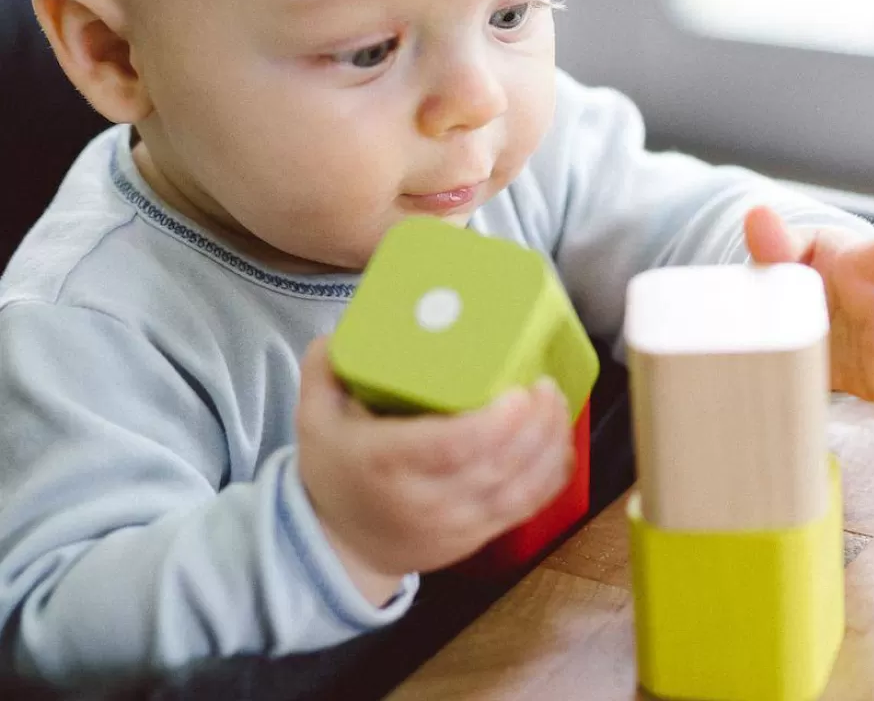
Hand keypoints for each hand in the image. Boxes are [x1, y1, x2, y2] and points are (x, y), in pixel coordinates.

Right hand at [295, 338, 573, 603]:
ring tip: (556, 402)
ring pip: (517, 490)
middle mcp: (426, 499)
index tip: (518, 391)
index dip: (492, 424)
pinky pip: (524, 509)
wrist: (339, 547)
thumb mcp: (313, 418)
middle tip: (545, 384)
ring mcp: (455, 524)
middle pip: (494, 466)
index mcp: (385, 463)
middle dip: (533, 426)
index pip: (449, 448)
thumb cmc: (334, 471)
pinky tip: (559, 441)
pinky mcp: (476, 537)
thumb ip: (326, 369)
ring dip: (547, 446)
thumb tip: (346, 326)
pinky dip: (550, 476)